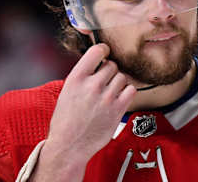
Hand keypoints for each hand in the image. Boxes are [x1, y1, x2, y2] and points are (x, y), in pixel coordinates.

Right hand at [30, 43, 136, 180]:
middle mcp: (92, 85)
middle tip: (103, 82)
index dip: (103, 50)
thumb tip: (97, 63)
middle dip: (109, 72)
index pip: (97, 51)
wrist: (69, 145)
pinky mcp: (118, 109)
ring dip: (118, 83)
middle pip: (112, 65)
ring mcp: (107, 97)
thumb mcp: (67, 91)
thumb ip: (83, 76)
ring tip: (109, 93)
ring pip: (122, 77)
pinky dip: (127, 92)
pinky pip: (131, 90)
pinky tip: (118, 99)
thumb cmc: (66, 121)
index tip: (104, 54)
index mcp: (76, 78)